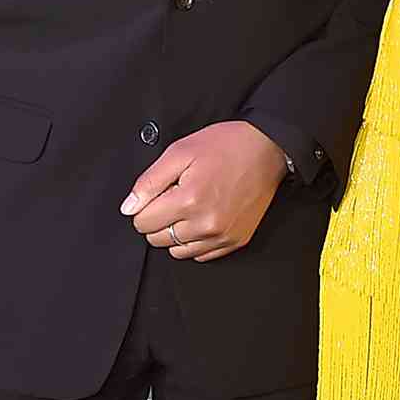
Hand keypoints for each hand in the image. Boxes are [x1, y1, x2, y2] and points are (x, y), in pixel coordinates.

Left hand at [121, 121, 286, 261]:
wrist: (270, 147)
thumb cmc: (225, 145)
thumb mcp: (181, 151)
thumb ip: (149, 181)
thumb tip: (129, 208)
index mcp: (188, 200)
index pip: (142, 222)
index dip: (146, 205)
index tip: (161, 192)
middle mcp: (205, 224)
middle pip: (157, 239)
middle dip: (159, 219)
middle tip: (176, 197)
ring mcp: (222, 235)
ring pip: (178, 251)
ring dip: (177, 232)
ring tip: (191, 208)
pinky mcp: (237, 240)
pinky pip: (202, 255)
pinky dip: (197, 241)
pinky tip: (205, 218)